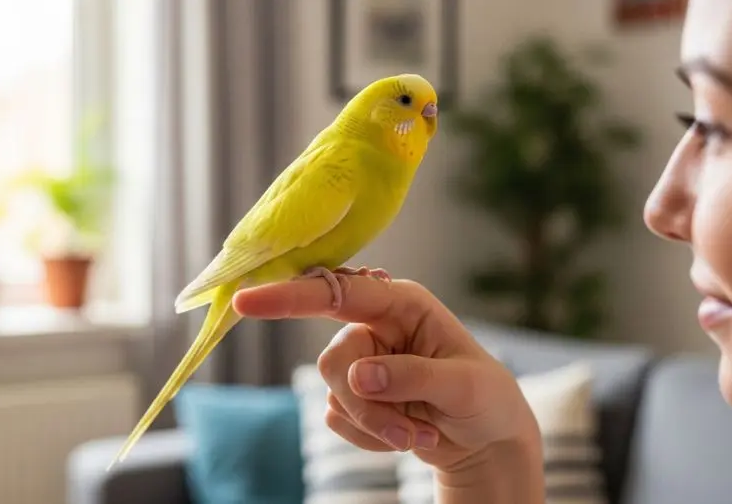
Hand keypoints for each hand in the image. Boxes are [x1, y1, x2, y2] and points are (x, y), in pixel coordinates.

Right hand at [232, 277, 541, 474]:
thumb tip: (357, 377)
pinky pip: (338, 419)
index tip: (246, 303)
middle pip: (333, 361)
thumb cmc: (485, 398)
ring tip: (418, 434)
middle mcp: (375, 326)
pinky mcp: (355, 394)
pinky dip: (372, 437)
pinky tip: (407, 434)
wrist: (484, 439)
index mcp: (401, 304)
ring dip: (376, 426)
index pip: (337, 293)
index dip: (290, 296)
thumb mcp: (463, 385)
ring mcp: (362, 361)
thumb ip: (412, 375)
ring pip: (335, 395)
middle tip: (409, 434)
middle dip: (367, 407)